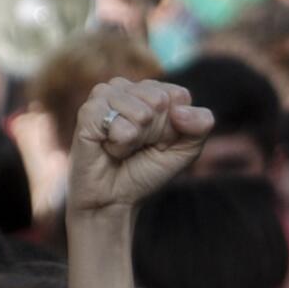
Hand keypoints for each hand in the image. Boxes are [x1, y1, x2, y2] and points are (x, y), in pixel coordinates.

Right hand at [66, 79, 212, 216]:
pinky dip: (120, 144)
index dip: (176, 126)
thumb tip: (181, 110)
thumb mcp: (185, 150)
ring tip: (123, 147)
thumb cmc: (147, 171)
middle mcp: (126, 88)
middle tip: (139, 145)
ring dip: (137, 139)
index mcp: (150, 91)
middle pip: (160, 101)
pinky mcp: (87, 112)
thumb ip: (200, 125)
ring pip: (140, 112)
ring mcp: (104, 96)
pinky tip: (110, 148)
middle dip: (156, 132)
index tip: (160, 141)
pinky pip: (119, 124)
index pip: (178, 95)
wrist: (115, 199)